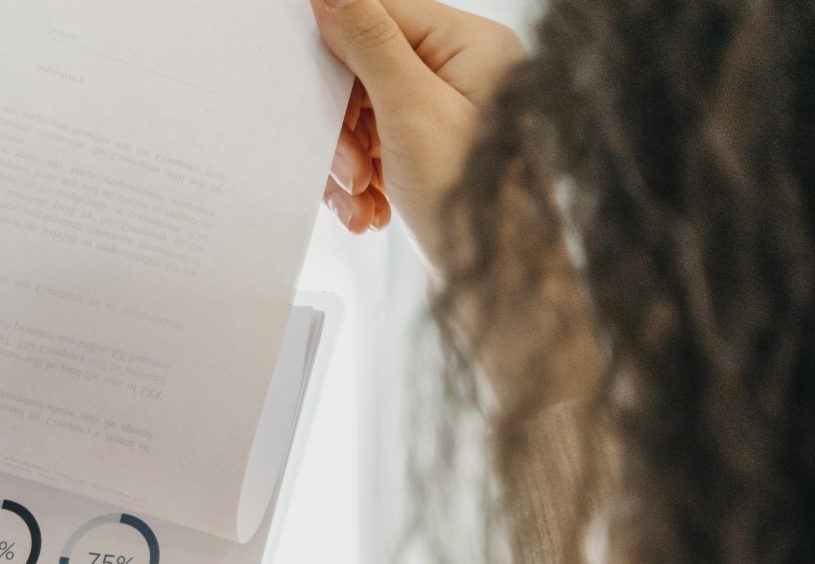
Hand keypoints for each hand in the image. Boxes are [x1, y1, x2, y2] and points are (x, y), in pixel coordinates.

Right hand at [316, 0, 524, 257]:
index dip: (339, 50)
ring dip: (350, 160)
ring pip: (367, 114)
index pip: (382, 15)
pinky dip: (365, 181)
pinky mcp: (433, 152)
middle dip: (345, 123)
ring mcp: (449, 113)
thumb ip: (369, 44)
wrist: (502, 287)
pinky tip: (371, 210)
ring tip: (362, 198)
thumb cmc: (474, 202)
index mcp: (471, 44)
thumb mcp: (411, 112)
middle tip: (350, 168)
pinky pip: (379, 148)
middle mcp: (464, 71)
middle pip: (369, 68)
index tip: (312, 82)